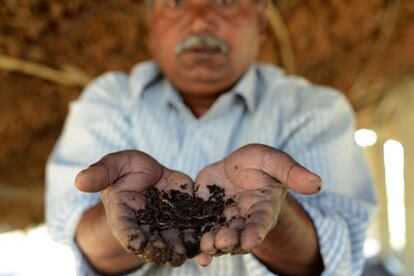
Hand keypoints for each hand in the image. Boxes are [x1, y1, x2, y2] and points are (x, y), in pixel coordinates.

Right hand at [75, 150, 194, 266]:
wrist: (148, 171)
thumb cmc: (124, 169)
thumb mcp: (113, 165)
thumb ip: (100, 173)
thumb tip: (79, 180)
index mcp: (123, 216)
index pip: (125, 231)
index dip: (132, 238)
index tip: (139, 244)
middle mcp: (145, 224)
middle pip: (153, 241)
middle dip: (163, 250)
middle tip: (172, 256)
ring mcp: (166, 222)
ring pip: (175, 239)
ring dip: (183, 248)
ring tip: (193, 252)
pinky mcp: (184, 215)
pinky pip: (192, 228)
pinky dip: (200, 236)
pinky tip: (209, 241)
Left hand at [193, 144, 321, 264]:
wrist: (235, 166)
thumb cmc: (260, 163)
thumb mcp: (273, 161)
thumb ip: (292, 172)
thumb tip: (318, 183)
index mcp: (263, 208)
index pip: (261, 223)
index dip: (255, 232)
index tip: (250, 240)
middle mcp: (243, 220)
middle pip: (237, 235)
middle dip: (230, 240)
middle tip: (221, 241)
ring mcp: (223, 220)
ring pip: (218, 237)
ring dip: (211, 244)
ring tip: (205, 246)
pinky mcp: (204, 216)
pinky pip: (200, 230)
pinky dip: (196, 240)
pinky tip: (192, 249)